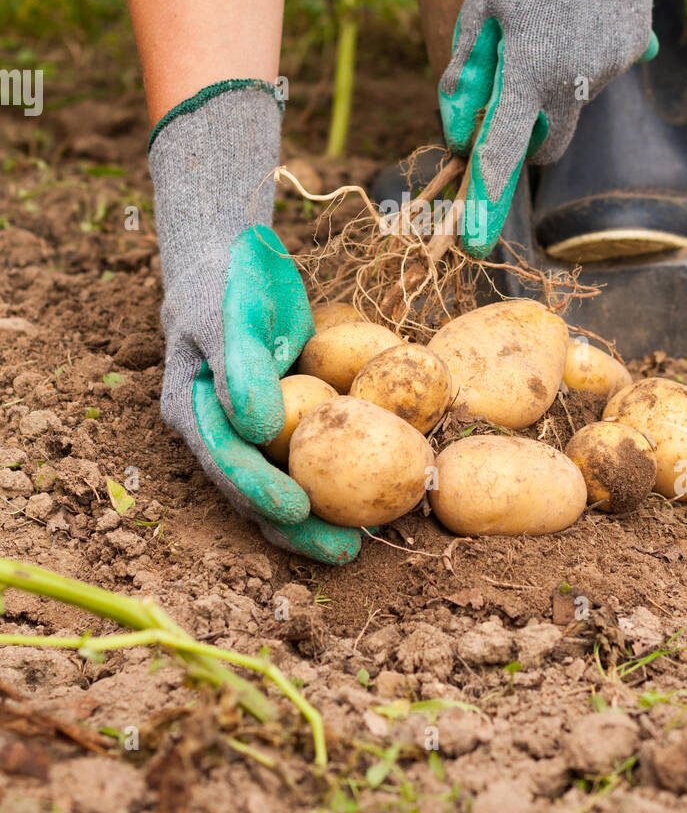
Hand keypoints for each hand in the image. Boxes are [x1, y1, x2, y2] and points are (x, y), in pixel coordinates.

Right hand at [150, 81, 361, 563]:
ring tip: (360, 543)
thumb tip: (257, 428)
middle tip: (345, 550)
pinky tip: (369, 503)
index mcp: (192, 411)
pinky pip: (305, 460)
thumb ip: (240, 367)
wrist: (236, 263)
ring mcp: (247, 433)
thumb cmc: (230, 282)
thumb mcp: (231, 313)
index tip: (299, 510)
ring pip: (279, 485)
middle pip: (253, 490)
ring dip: (316, 518)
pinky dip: (332, 481)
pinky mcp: (280, 424)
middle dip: (296, 526)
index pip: (225, 462)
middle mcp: (217, 433)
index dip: (260, 491)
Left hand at [438, 0, 685, 257]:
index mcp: (530, 68)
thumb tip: (457, 133)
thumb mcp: (479, 8)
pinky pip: (602, 70)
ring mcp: (614, 64)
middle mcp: (578, 77)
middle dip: (528, 132)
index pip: (502, 150)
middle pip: (549, 140)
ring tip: (551, 15)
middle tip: (511, 85)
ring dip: (557, 80)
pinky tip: (580, 6)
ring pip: (576, 101)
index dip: (485, 197)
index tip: (473, 238)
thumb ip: (467, 76)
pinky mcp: (637, 46)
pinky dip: (586, 54)